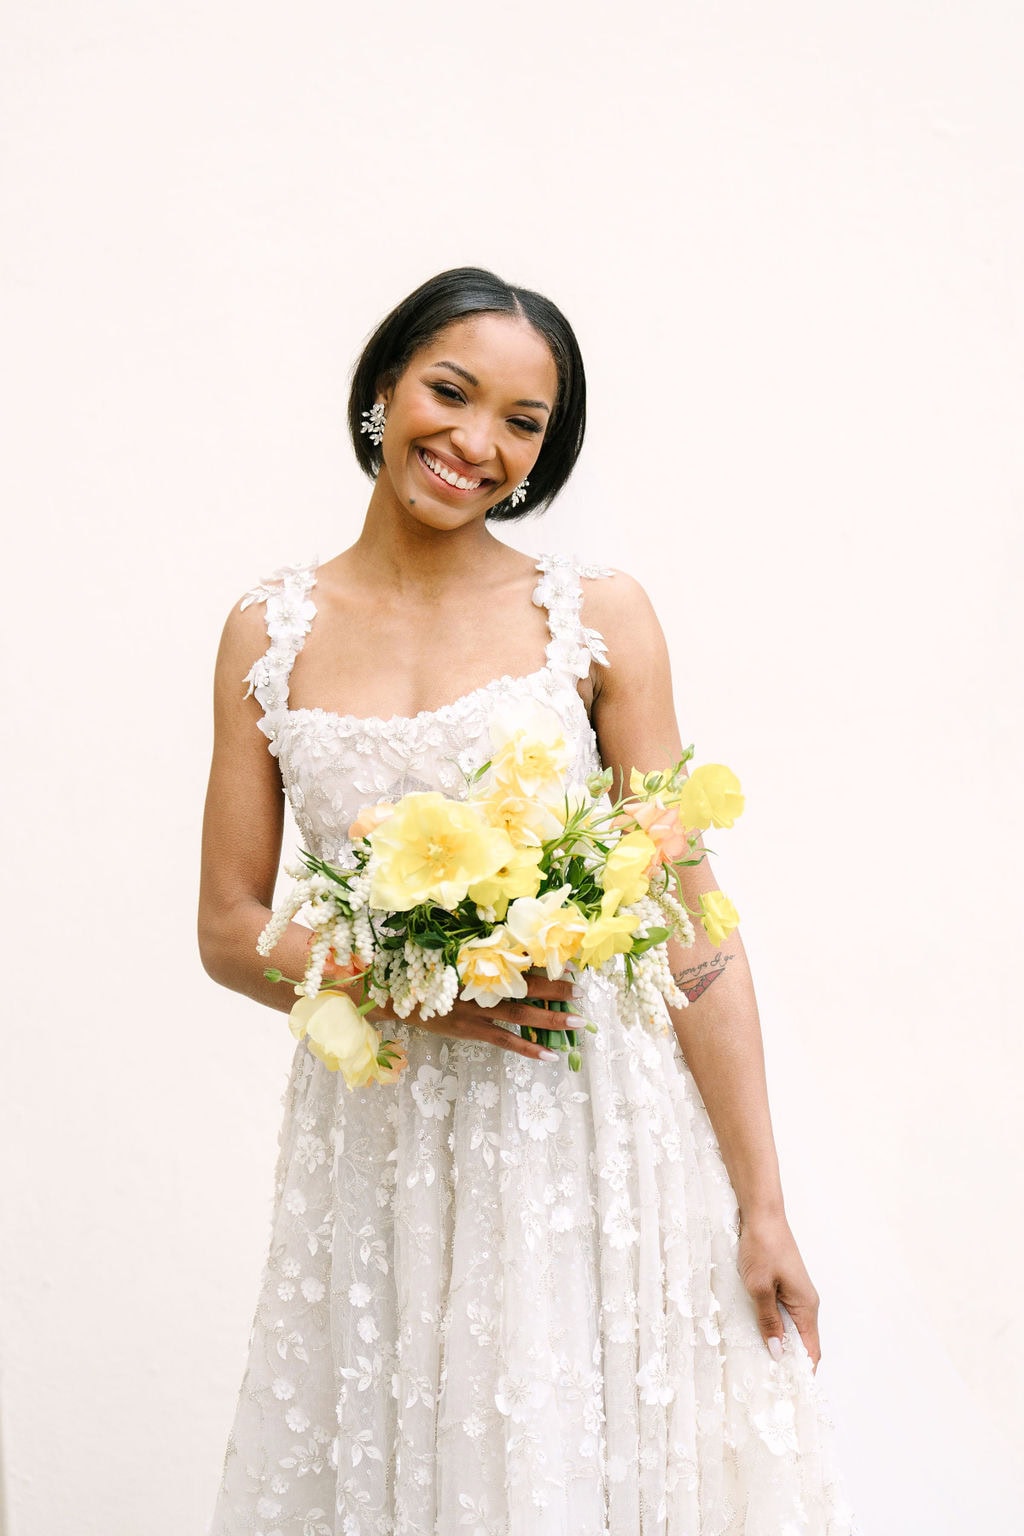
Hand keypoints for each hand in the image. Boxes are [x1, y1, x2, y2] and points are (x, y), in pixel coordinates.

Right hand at [368, 970, 579, 1063]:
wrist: (395, 996)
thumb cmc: (426, 974)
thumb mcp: (452, 957)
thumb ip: (479, 956)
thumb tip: (511, 952)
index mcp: (479, 963)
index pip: (518, 962)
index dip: (544, 964)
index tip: (568, 962)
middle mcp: (481, 985)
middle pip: (525, 988)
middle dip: (556, 990)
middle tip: (582, 992)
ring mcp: (476, 1010)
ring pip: (521, 1015)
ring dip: (550, 1019)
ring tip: (576, 1022)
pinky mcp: (471, 1030)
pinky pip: (505, 1042)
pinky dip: (528, 1048)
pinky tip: (550, 1055)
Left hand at [737, 1208, 821, 1371]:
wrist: (761, 1215)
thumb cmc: (762, 1248)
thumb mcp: (759, 1287)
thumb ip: (768, 1321)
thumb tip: (778, 1353)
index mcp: (806, 1306)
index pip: (812, 1351)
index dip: (803, 1373)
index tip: (790, 1394)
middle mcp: (806, 1303)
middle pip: (803, 1344)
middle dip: (790, 1364)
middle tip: (769, 1385)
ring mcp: (795, 1294)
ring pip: (792, 1330)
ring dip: (780, 1346)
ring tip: (761, 1365)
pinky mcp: (784, 1286)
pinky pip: (783, 1316)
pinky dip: (774, 1329)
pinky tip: (758, 1335)